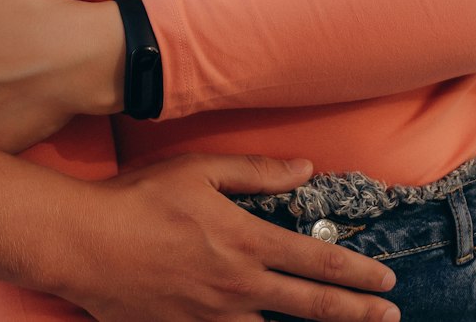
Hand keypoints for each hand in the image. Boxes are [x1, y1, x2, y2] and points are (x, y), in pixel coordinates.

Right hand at [73, 153, 398, 321]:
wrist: (84, 243)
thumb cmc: (139, 198)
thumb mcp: (199, 169)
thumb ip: (256, 171)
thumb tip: (305, 168)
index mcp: (244, 240)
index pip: (317, 263)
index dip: (358, 274)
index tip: (387, 280)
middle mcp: (238, 286)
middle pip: (313, 309)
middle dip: (358, 314)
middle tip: (391, 317)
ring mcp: (213, 317)